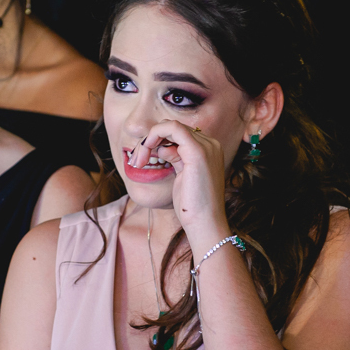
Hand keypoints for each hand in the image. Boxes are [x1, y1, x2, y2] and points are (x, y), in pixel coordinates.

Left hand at [130, 121, 228, 243]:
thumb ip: (175, 159)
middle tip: (138, 159)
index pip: (179, 134)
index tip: (143, 158)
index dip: (158, 141)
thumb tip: (163, 149)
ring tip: (140, 159)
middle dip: (151, 139)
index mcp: (209, 150)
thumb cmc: (193, 207)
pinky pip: (172, 128)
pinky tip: (146, 150)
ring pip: (170, 125)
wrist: (204, 223)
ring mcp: (206, 146)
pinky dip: (154, 134)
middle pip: (174, 128)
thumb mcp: (182, 177)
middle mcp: (211, 144)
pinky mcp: (197, 151)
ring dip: (149, 139)